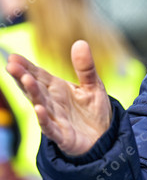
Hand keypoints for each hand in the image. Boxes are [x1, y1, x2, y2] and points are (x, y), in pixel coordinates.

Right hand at [6, 40, 111, 155]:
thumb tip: (80, 42)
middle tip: (11, 64)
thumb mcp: (93, 84)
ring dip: (33, 93)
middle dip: (23, 77)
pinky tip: (38, 109)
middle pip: (35, 88)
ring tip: (25, 79)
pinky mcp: (63, 136)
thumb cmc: (93, 110)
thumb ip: (85, 67)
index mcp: (57, 89)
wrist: (103, 137)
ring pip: (41, 105)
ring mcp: (55, 119)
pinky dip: (44, 119)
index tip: (13, 57)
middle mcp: (52, 103)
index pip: (39, 75)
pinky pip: (51, 127)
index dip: (26, 67)